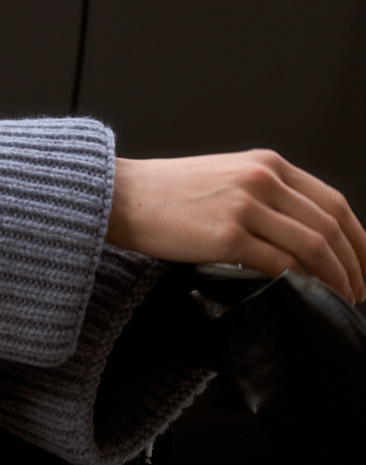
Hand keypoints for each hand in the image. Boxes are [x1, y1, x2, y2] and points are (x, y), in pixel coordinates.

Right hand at [106, 151, 365, 304]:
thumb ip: (265, 195)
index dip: (359, 238)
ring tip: (342, 299)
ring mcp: (245, 206)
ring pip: (313, 246)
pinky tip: (307, 297)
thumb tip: (301, 235)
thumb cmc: (165, 194)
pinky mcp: (227, 235)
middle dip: (354, 264)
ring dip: (336, 278)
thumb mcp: (225, 178)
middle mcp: (262, 179)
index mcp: (266, 164)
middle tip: (361, 290)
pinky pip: (281, 264)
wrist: (121, 196)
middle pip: (330, 225)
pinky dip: (303, 284)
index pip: (333, 202)